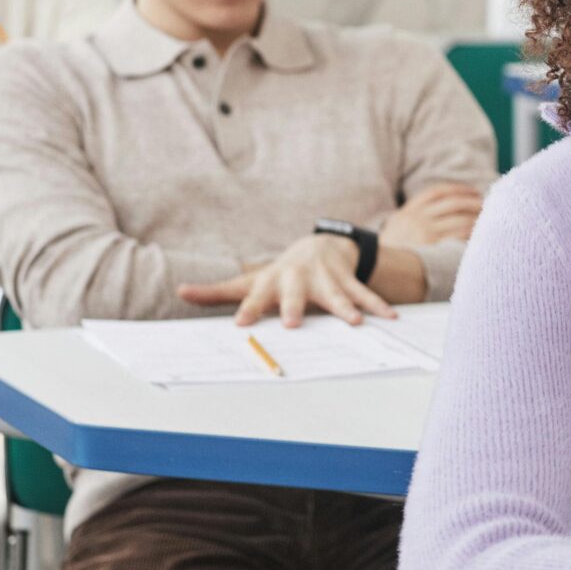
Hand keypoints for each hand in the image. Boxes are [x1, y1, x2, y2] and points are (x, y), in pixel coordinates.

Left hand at [178, 233, 392, 326]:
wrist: (320, 247)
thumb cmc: (279, 273)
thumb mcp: (249, 280)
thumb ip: (216, 292)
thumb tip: (179, 291)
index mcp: (271, 282)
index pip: (256, 297)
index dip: (249, 309)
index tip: (240, 323)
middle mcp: (297, 279)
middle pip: (295, 294)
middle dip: (295, 306)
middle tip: (294, 323)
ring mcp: (325, 279)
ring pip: (335, 294)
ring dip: (345, 307)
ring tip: (355, 322)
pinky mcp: (347, 280)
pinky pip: (364, 294)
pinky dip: (377, 305)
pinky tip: (391, 317)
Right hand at [382, 184, 482, 250]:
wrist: (376, 270)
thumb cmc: (392, 251)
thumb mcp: (397, 226)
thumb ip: (415, 213)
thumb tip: (444, 205)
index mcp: (409, 211)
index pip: (437, 192)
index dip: (458, 189)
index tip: (473, 191)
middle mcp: (417, 219)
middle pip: (453, 203)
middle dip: (473, 202)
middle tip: (486, 205)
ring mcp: (425, 233)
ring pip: (460, 219)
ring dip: (477, 218)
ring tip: (487, 220)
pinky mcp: (433, 248)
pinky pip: (459, 236)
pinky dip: (472, 233)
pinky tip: (479, 235)